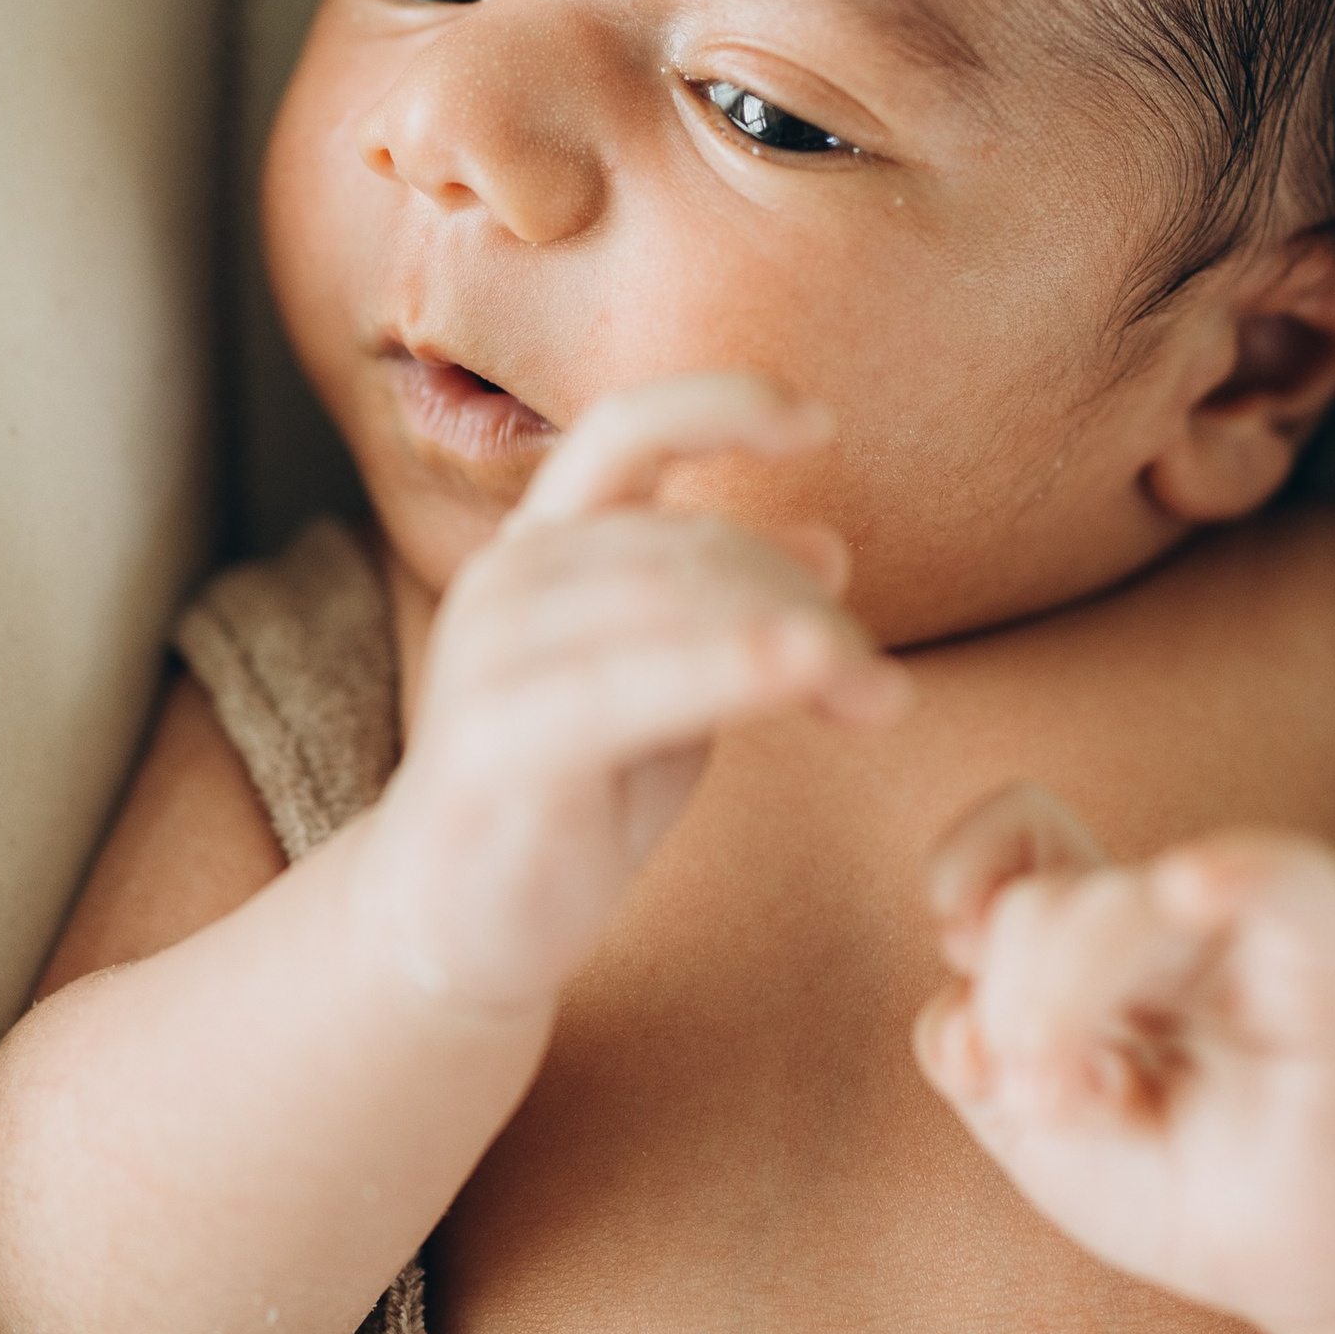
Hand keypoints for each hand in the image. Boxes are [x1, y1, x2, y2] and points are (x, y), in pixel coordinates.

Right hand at [372, 372, 906, 1019]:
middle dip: (800, 603)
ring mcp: (489, 654)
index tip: (818, 423)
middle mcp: (507, 580)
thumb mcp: (669, 693)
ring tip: (873, 696)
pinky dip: (728, 668)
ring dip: (790, 639)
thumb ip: (730, 616)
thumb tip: (829, 542)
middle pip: (689, 546)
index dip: (720, 407)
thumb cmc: (571, 802)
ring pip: (670, 602)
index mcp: (543, 546)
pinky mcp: (489, 739)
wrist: (456, 925)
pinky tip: (804, 675)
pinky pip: (627, 685)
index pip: (626, 431)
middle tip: (879, 684)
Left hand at [911, 786, 1334, 1333]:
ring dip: (1066, 993)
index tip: (953, 937)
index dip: (971, 858)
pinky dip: (1239, 871)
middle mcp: (1169, 924)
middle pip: (1047, 897)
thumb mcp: (1036, 1131)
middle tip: (1034, 1100)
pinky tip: (1190, 888)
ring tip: (1069, 1104)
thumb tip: (959, 1021)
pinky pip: (1293, 886)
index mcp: (1097, 940)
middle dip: (1010, 995)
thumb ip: (976, 1054)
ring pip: (1128, 901)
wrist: (1298, 1265)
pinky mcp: (1328, 978)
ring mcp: (1249, 942)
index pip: (1027, 833)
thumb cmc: (1174, 1186)